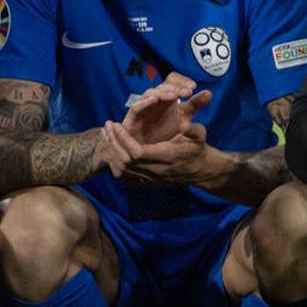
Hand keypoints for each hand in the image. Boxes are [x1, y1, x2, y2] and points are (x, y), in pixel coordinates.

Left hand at [103, 120, 218, 186]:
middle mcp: (156, 170)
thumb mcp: (200, 136)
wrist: (199, 170)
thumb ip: (193, 130)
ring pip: (122, 170)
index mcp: (166, 157)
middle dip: (113, 143)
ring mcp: (150, 178)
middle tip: (107, 127)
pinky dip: (115, 164)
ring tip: (107, 135)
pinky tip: (113, 150)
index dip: (124, 140)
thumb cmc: (197, 149)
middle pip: (125, 161)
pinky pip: (125, 176)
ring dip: (112, 152)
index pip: (137, 152)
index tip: (117, 125)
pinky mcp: (146, 182)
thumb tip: (184, 124)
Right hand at [124, 73, 211, 144]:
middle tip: (187, 92)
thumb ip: (195, 105)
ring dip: (162, 93)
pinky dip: (145, 102)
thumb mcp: (184, 117)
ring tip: (174, 96)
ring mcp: (143, 108)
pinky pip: (136, 107)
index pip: (171, 80)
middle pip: (162, 86)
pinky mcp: (132, 119)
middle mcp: (154, 100)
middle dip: (174, 87)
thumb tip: (209, 93)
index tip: (193, 87)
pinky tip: (156, 100)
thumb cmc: (168, 133)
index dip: (181, 80)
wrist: (156, 154)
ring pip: (150, 94)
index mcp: (167, 97)